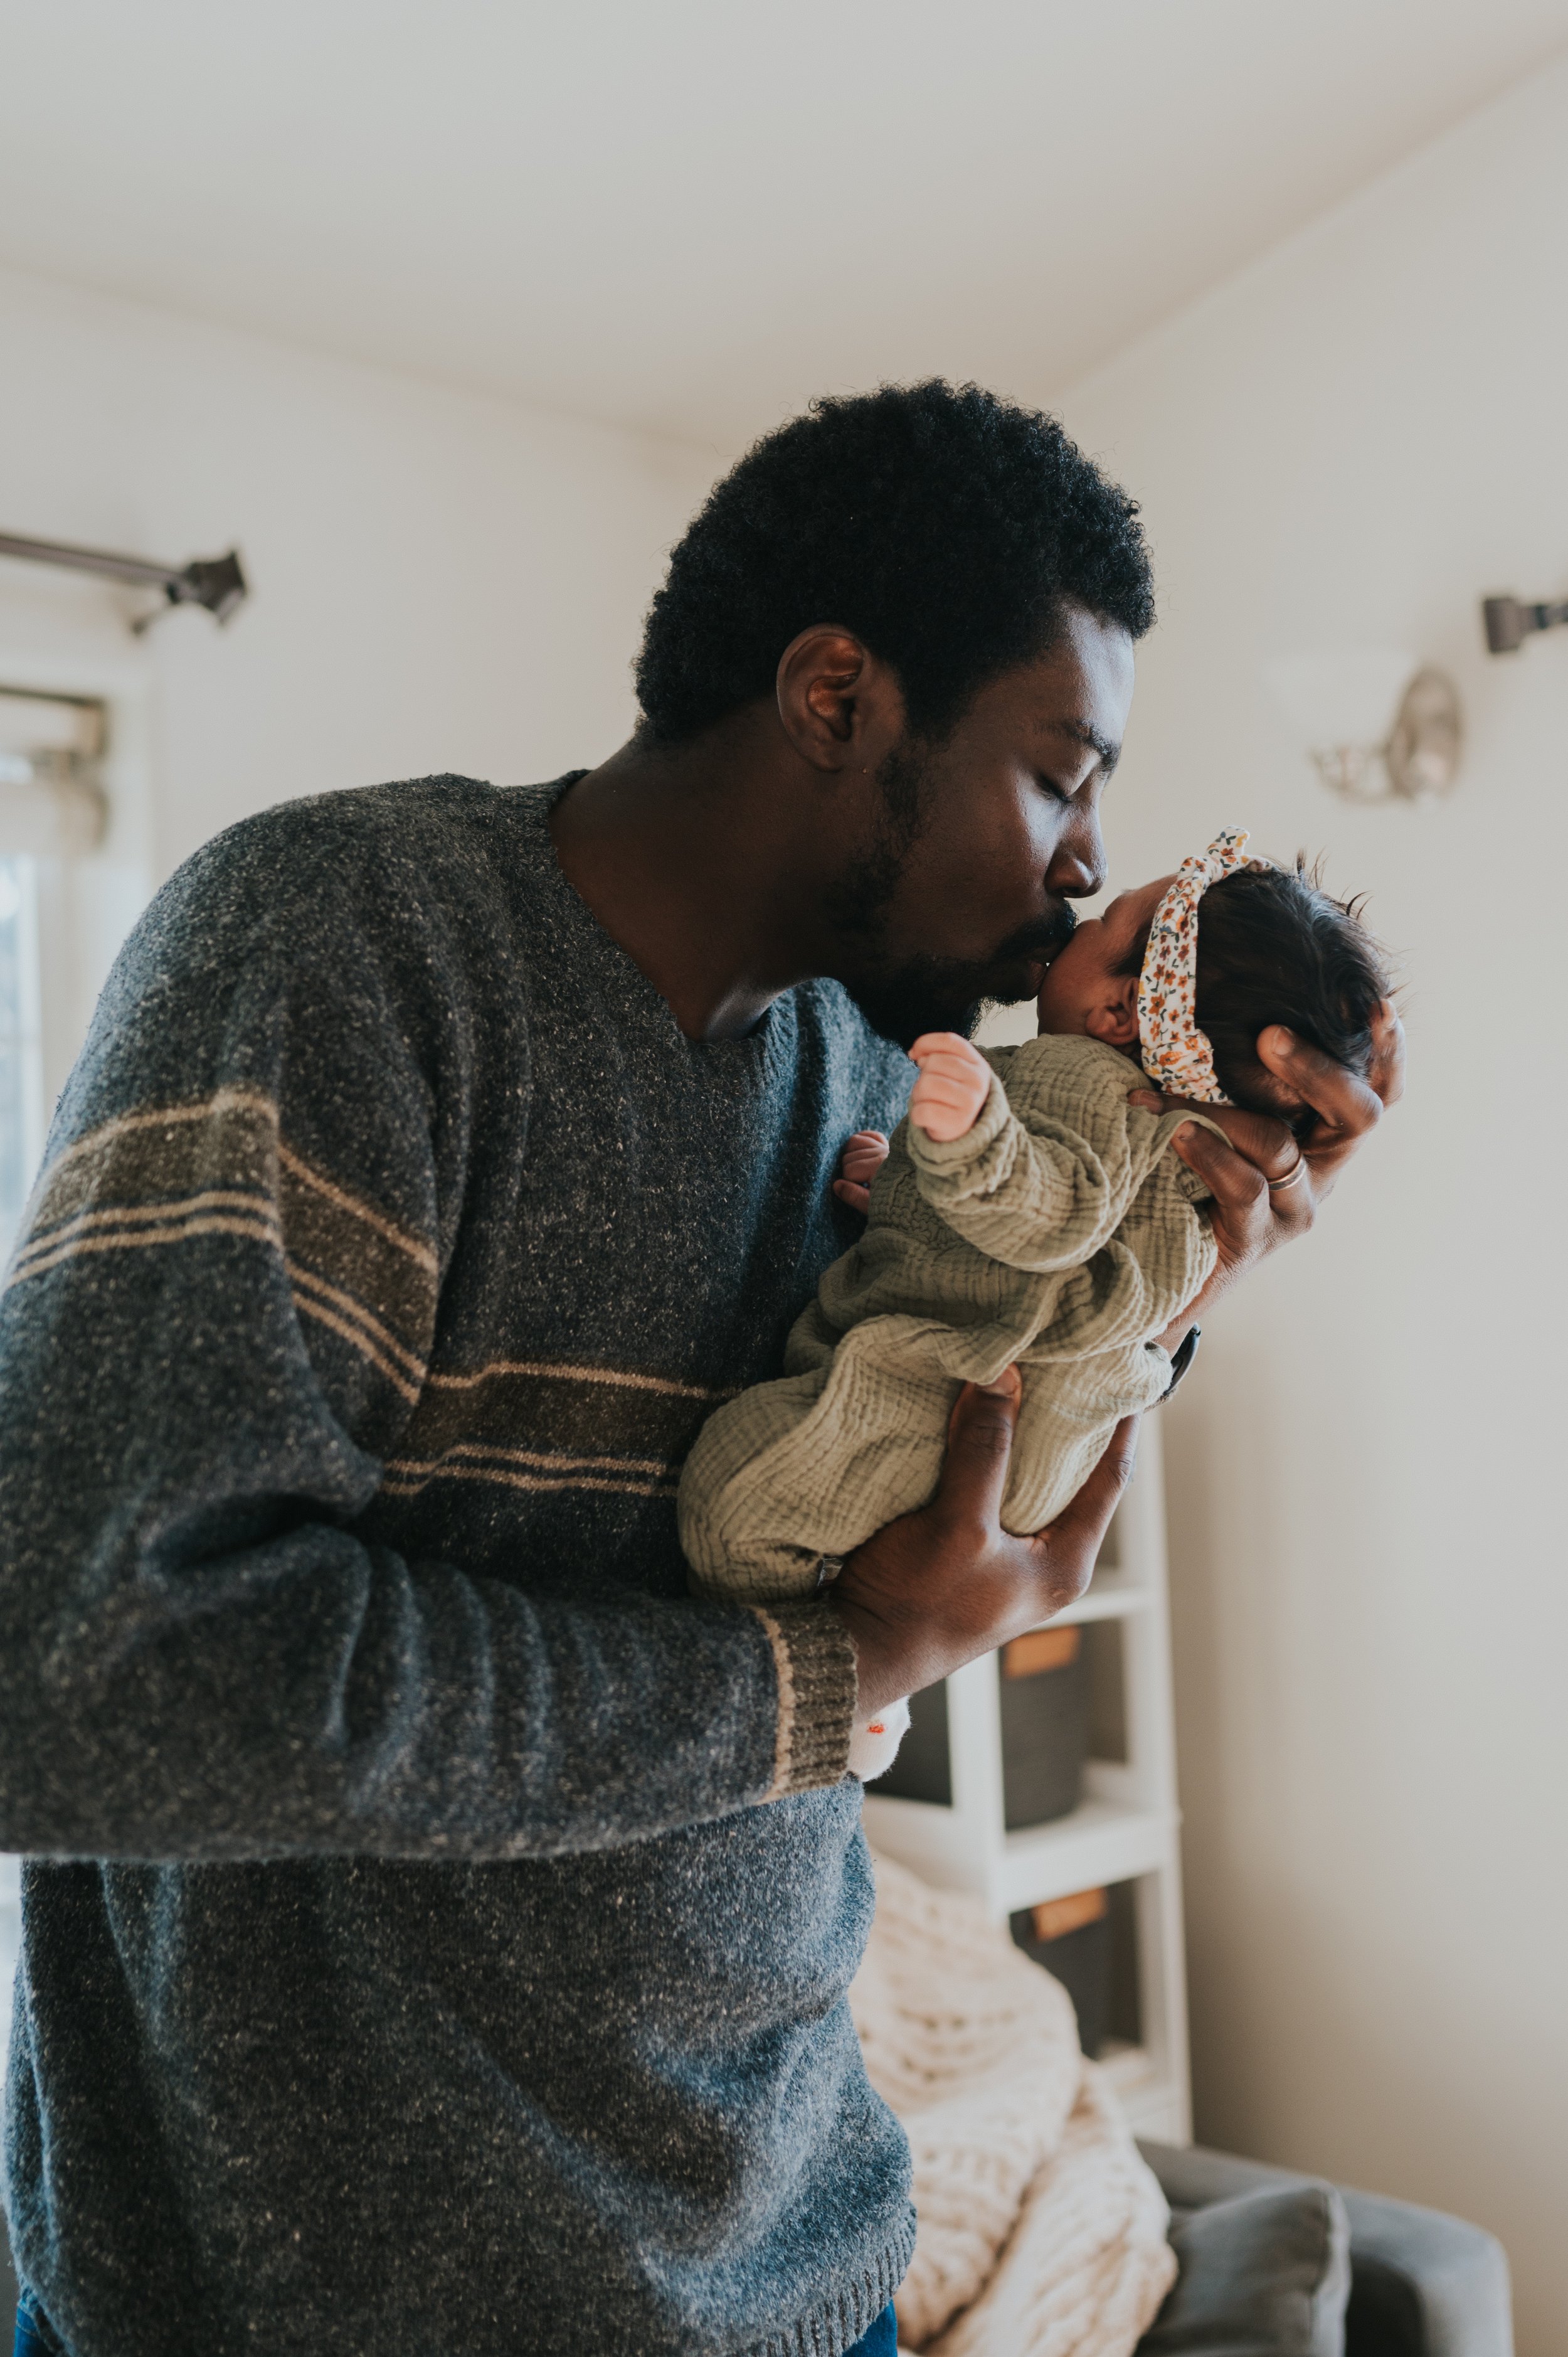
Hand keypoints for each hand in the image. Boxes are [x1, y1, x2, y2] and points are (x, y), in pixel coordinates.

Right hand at [829, 1367, 1137, 1715]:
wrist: (856, 1653)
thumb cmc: (917, 1603)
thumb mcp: (958, 1524)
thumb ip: (984, 1451)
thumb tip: (1005, 1376)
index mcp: (1064, 1564)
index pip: (1110, 1480)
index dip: (1121, 1426)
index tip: (1128, 1376)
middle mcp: (1043, 1563)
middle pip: (1070, 1478)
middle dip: (1066, 1423)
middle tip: (1068, 1365)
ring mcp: (1003, 1561)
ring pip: (1025, 1482)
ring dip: (1020, 1436)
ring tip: (1020, 1379)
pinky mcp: (964, 1555)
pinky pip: (986, 1491)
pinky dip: (984, 1454)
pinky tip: (970, 1419)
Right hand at [832, 1130, 890, 1213]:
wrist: (915, 1199)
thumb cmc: (895, 1204)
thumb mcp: (873, 1205)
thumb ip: (854, 1196)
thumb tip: (836, 1185)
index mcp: (878, 1167)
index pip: (849, 1170)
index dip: (849, 1183)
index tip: (859, 1192)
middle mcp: (881, 1153)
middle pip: (849, 1156)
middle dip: (848, 1171)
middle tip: (859, 1184)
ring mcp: (885, 1147)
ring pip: (855, 1141)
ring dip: (850, 1154)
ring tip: (856, 1171)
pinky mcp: (888, 1146)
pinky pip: (870, 1135)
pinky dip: (862, 1140)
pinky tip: (859, 1153)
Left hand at [908, 1031, 991, 1141]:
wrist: (966, 1134)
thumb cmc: (953, 1098)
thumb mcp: (953, 1073)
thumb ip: (938, 1056)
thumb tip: (917, 1054)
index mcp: (978, 1065)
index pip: (950, 1041)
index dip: (926, 1042)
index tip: (914, 1054)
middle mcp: (977, 1082)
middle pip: (933, 1062)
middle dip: (923, 1075)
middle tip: (930, 1090)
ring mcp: (969, 1103)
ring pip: (925, 1085)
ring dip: (918, 1095)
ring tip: (930, 1103)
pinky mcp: (956, 1123)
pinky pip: (921, 1110)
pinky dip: (917, 1114)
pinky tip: (928, 1118)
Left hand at [1130, 1002, 1403, 1342]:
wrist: (1152, 1270)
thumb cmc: (1182, 1170)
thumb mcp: (1214, 1110)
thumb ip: (1229, 1064)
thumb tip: (1220, 990)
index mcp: (1324, 1135)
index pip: (1377, 1089)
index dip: (1388, 1050)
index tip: (1377, 1003)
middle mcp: (1322, 1171)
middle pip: (1359, 1115)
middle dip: (1318, 1068)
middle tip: (1269, 1033)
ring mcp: (1295, 1210)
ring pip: (1283, 1148)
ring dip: (1225, 1110)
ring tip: (1171, 1089)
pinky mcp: (1256, 1240)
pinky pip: (1244, 1187)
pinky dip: (1206, 1153)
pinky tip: (1172, 1134)